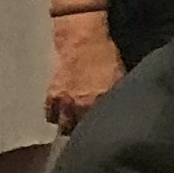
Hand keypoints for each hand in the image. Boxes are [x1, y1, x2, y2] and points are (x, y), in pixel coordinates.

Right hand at [42, 15, 125, 134]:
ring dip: (69, 126)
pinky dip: (55, 117)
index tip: (107, 132)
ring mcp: (65, 102)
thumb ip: (119, 94)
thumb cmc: (105, 55)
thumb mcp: (120, 76)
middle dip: (85, 130)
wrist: (82, 40)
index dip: (105, 130)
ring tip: (75, 125)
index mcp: (102, 100)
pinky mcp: (51, 96)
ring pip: (64, 126)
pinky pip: (50, 115)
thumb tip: (123, 105)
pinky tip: (61, 115)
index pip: (104, 124)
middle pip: (81, 129)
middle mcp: (82, 105)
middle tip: (89, 129)